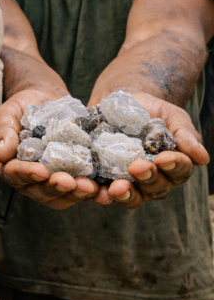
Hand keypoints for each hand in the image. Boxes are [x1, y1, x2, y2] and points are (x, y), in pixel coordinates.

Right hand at [0, 90, 98, 209]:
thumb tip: (3, 154)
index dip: (27, 174)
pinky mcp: (70, 179)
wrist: (47, 100)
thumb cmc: (24, 105)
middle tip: (70, 181)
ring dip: (74, 194)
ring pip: (59, 197)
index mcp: (9, 164)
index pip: (14, 174)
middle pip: (38, 191)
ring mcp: (49, 182)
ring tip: (88, 186)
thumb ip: (4, 130)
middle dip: (54, 188)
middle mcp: (28, 178)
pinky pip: (78, 192)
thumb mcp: (8, 112)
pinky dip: (89, 192)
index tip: (42, 171)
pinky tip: (100, 187)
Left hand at [94, 92, 207, 208]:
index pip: (179, 171)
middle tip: (137, 167)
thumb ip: (185, 134)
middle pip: (156, 188)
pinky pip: (104, 192)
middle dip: (148, 179)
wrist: (117, 102)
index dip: (173, 166)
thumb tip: (202, 157)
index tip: (164, 158)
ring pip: (132, 197)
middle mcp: (153, 179)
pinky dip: (100, 194)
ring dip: (125, 194)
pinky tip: (96, 191)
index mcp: (173, 165)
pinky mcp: (104, 179)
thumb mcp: (171, 116)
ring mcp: (129, 181)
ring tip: (116, 188)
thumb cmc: (150, 110)